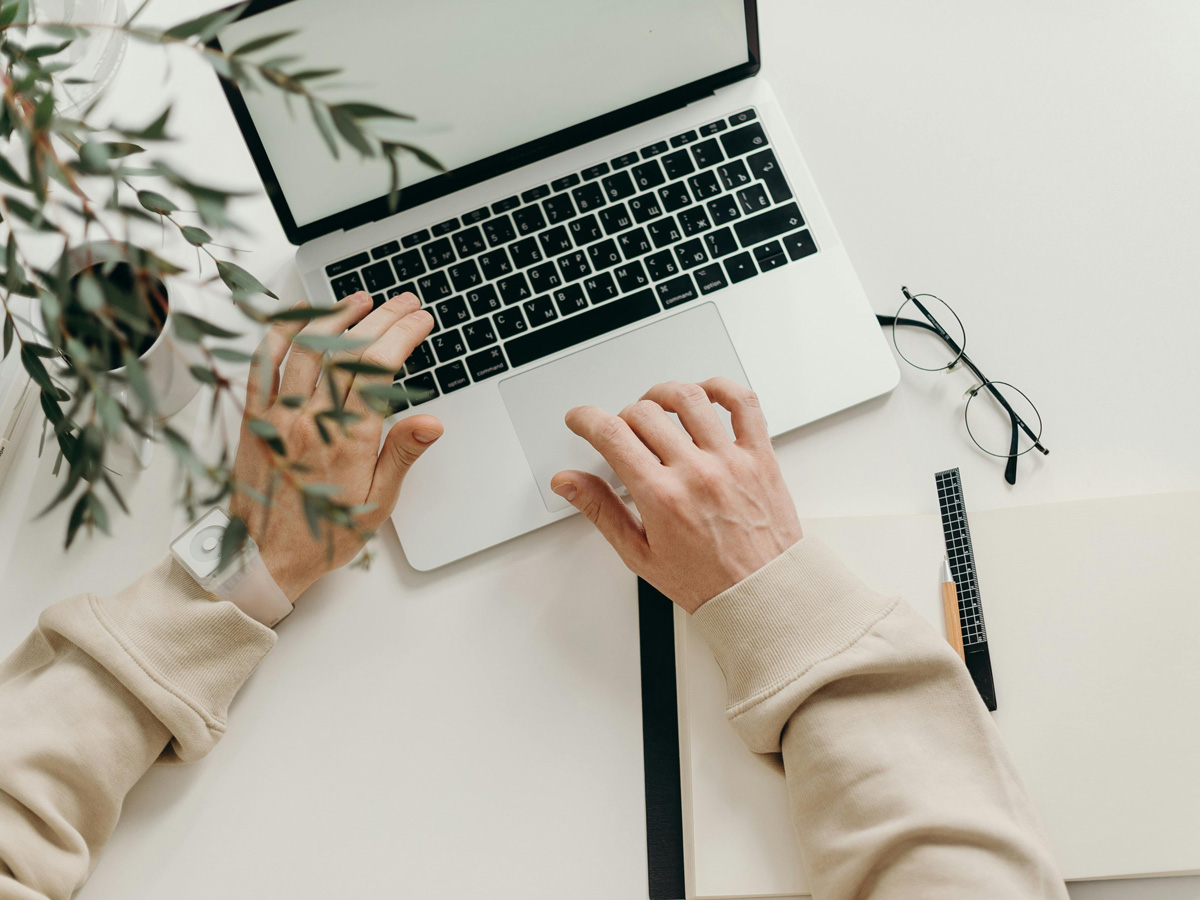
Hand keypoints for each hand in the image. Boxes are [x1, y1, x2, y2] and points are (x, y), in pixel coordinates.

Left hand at [229, 291, 440, 600]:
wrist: (262, 559)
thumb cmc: (322, 534)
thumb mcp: (376, 505)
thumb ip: (401, 456)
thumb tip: (431, 422)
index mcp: (347, 441)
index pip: (380, 369)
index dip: (403, 335)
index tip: (420, 321)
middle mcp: (311, 420)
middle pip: (349, 351)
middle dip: (382, 318)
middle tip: (404, 303)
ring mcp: (278, 415)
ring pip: (308, 347)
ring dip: (337, 316)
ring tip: (361, 300)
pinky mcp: (253, 416)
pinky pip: (263, 362)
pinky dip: (281, 332)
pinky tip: (301, 316)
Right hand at [550, 379, 801, 612]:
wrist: (763, 595)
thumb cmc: (706, 581)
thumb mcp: (639, 554)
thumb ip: (600, 511)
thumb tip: (567, 483)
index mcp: (662, 497)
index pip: (612, 436)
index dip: (586, 419)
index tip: (580, 419)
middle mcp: (696, 473)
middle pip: (644, 413)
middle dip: (622, 417)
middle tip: (622, 433)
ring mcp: (730, 461)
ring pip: (689, 398)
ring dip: (663, 394)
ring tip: (656, 407)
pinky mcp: (760, 457)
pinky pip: (744, 404)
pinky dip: (722, 388)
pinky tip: (705, 395)